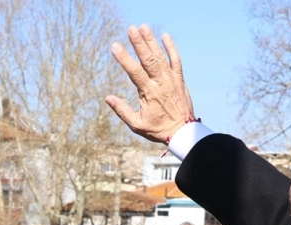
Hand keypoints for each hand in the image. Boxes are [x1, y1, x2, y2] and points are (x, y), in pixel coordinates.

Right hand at [106, 25, 194, 144]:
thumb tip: (108, 98)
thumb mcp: (137, 125)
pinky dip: (171, 48)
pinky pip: (176, 60)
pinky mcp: (179, 79)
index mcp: (149, 93)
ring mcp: (171, 79)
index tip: (115, 46)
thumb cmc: (158, 130)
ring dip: (151, 41)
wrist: (183, 132)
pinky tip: (165, 36)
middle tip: (131, 29)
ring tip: (143, 27)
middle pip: (148, 60)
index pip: (134, 72)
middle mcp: (160, 83)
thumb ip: (122, 111)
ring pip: (160, 57)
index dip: (124, 58)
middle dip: (139, 43)